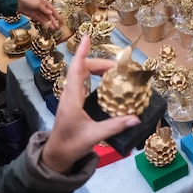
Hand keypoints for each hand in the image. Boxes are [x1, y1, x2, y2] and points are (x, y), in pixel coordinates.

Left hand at [16, 0, 60, 28]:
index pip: (51, 9)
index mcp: (44, 2)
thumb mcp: (37, 3)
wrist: (16, 2)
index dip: (56, 14)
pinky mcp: (33, 15)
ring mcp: (37, 11)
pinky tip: (47, 26)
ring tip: (53, 28)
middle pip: (49, 14)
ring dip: (49, 23)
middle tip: (57, 26)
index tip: (60, 19)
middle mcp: (41, 7)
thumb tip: (51, 12)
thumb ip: (44, 9)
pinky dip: (43, 23)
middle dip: (53, 20)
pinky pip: (40, 19)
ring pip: (45, 18)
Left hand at [42, 35, 140, 172]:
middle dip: (99, 63)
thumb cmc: (71, 145)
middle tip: (118, 66)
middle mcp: (69, 94)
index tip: (86, 37)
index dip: (81, 52)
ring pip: (81, 73)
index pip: (76, 70)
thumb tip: (136, 118)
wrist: (56, 155)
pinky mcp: (72, 100)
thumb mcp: (94, 136)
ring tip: (114, 70)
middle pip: (82, 68)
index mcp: (72, 99)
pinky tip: (104, 79)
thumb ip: (115, 126)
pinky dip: (93, 75)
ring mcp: (69, 96)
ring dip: (96, 67)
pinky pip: (81, 80)